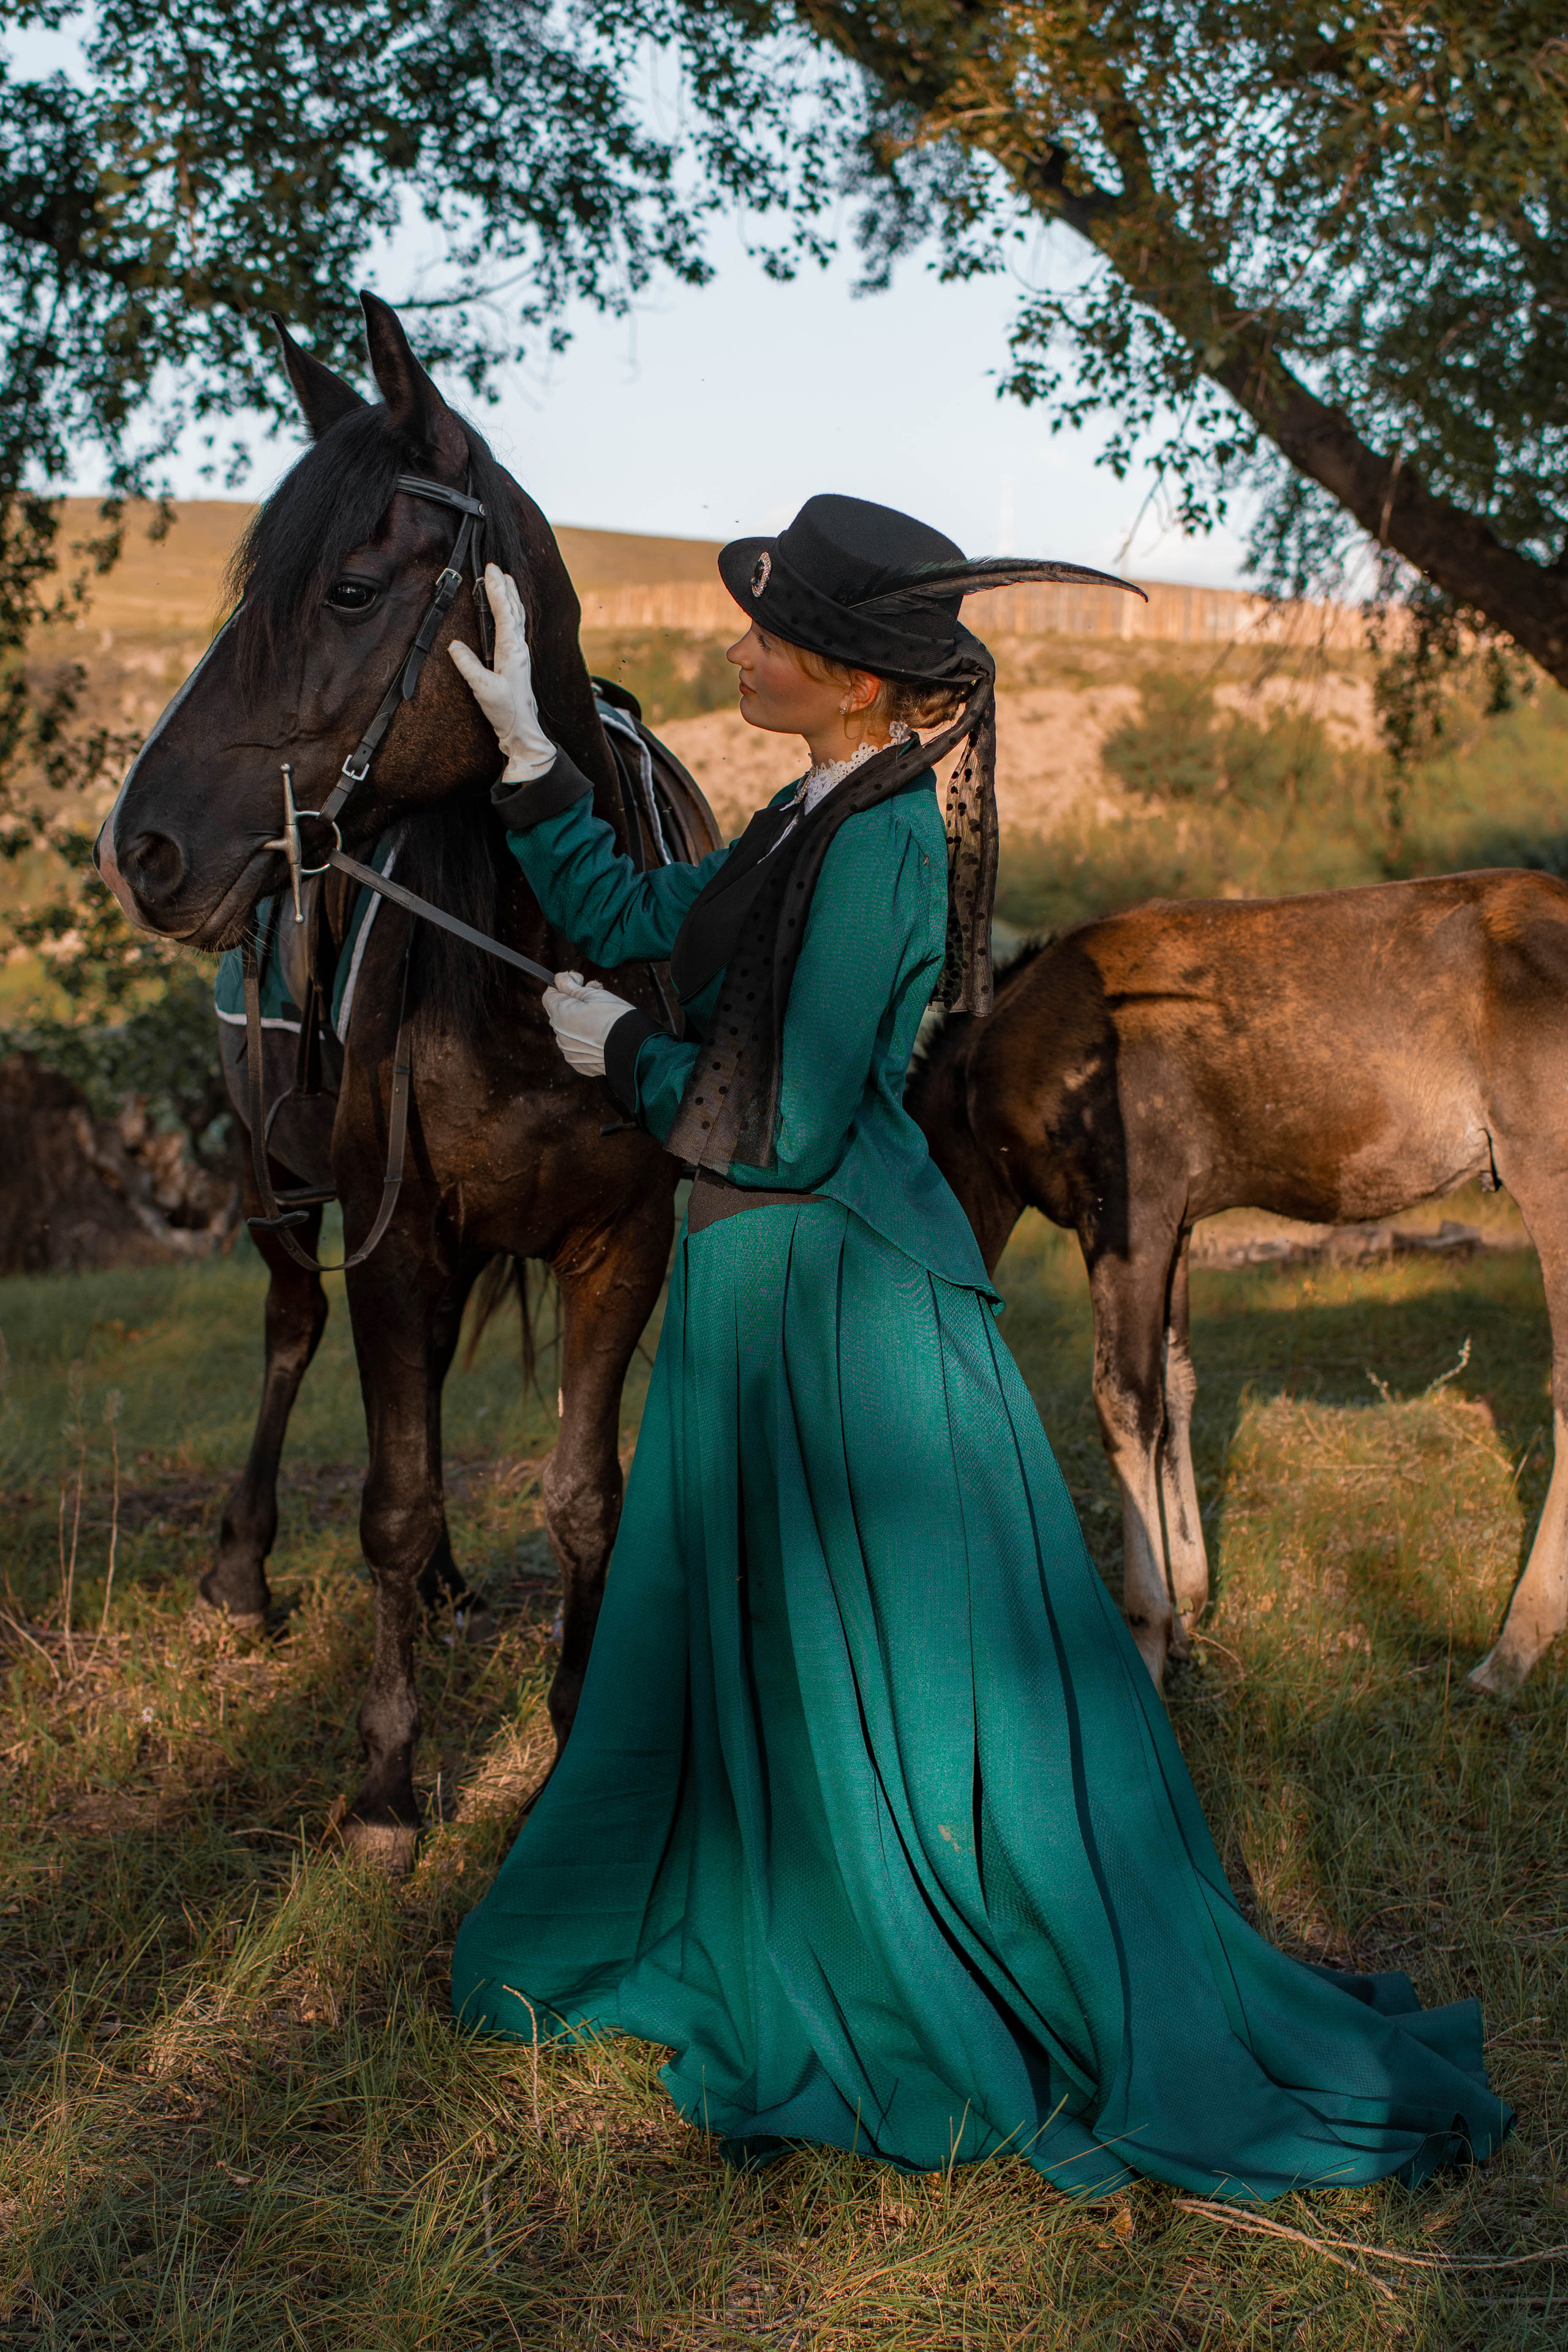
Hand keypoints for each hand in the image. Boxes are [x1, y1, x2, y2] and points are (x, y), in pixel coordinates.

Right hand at [448, 564, 556, 782]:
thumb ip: (469, 666)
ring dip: (511, 597)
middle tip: (497, 567)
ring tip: (506, 581)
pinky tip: (509, 614)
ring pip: (517, 617)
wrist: (522, 730)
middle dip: (505, 587)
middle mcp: (519, 648)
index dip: (496, 590)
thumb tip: (454, 645)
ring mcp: (520, 654)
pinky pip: (516, 628)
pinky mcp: (518, 661)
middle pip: (514, 609)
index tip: (490, 569)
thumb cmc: (506, 711)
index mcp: (512, 650)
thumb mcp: (483, 689)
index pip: (504, 612)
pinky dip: (512, 613)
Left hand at [543, 970, 632, 1077]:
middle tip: (596, 996)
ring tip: (602, 1018)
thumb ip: (571, 986)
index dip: (564, 986)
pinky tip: (602, 1036)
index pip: (549, 995)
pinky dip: (586, 1040)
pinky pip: (577, 1047)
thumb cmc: (616, 1018)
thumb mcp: (594, 994)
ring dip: (580, 1022)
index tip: (578, 983)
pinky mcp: (579, 1064)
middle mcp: (560, 1035)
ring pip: (568, 1031)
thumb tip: (560, 979)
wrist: (634, 1048)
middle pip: (559, 1013)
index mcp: (560, 1015)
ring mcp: (569, 1052)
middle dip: (574, 1003)